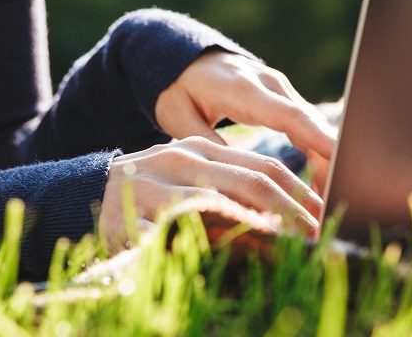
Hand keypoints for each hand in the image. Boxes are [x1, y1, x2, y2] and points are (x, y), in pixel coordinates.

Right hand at [98, 136, 322, 251]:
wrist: (86, 189)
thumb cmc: (154, 187)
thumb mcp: (191, 170)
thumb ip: (230, 179)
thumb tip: (286, 205)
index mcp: (200, 149)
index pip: (263, 166)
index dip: (299, 193)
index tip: (325, 218)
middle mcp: (182, 161)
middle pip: (250, 183)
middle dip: (290, 213)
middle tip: (315, 240)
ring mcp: (157, 187)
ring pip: (217, 205)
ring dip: (256, 230)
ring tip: (284, 251)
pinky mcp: (133, 217)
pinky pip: (173, 234)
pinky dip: (201, 248)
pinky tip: (224, 261)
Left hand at [155, 50, 336, 192]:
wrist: (183, 59)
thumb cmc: (177, 90)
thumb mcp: (179, 117)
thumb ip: (206, 145)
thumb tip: (234, 179)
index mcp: (243, 90)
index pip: (291, 115)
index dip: (318, 138)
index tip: (343, 159)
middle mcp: (270, 85)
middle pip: (312, 123)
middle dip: (332, 159)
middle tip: (337, 199)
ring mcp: (281, 90)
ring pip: (315, 126)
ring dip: (327, 162)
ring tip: (328, 204)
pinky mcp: (284, 99)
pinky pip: (308, 127)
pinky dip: (318, 154)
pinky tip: (318, 186)